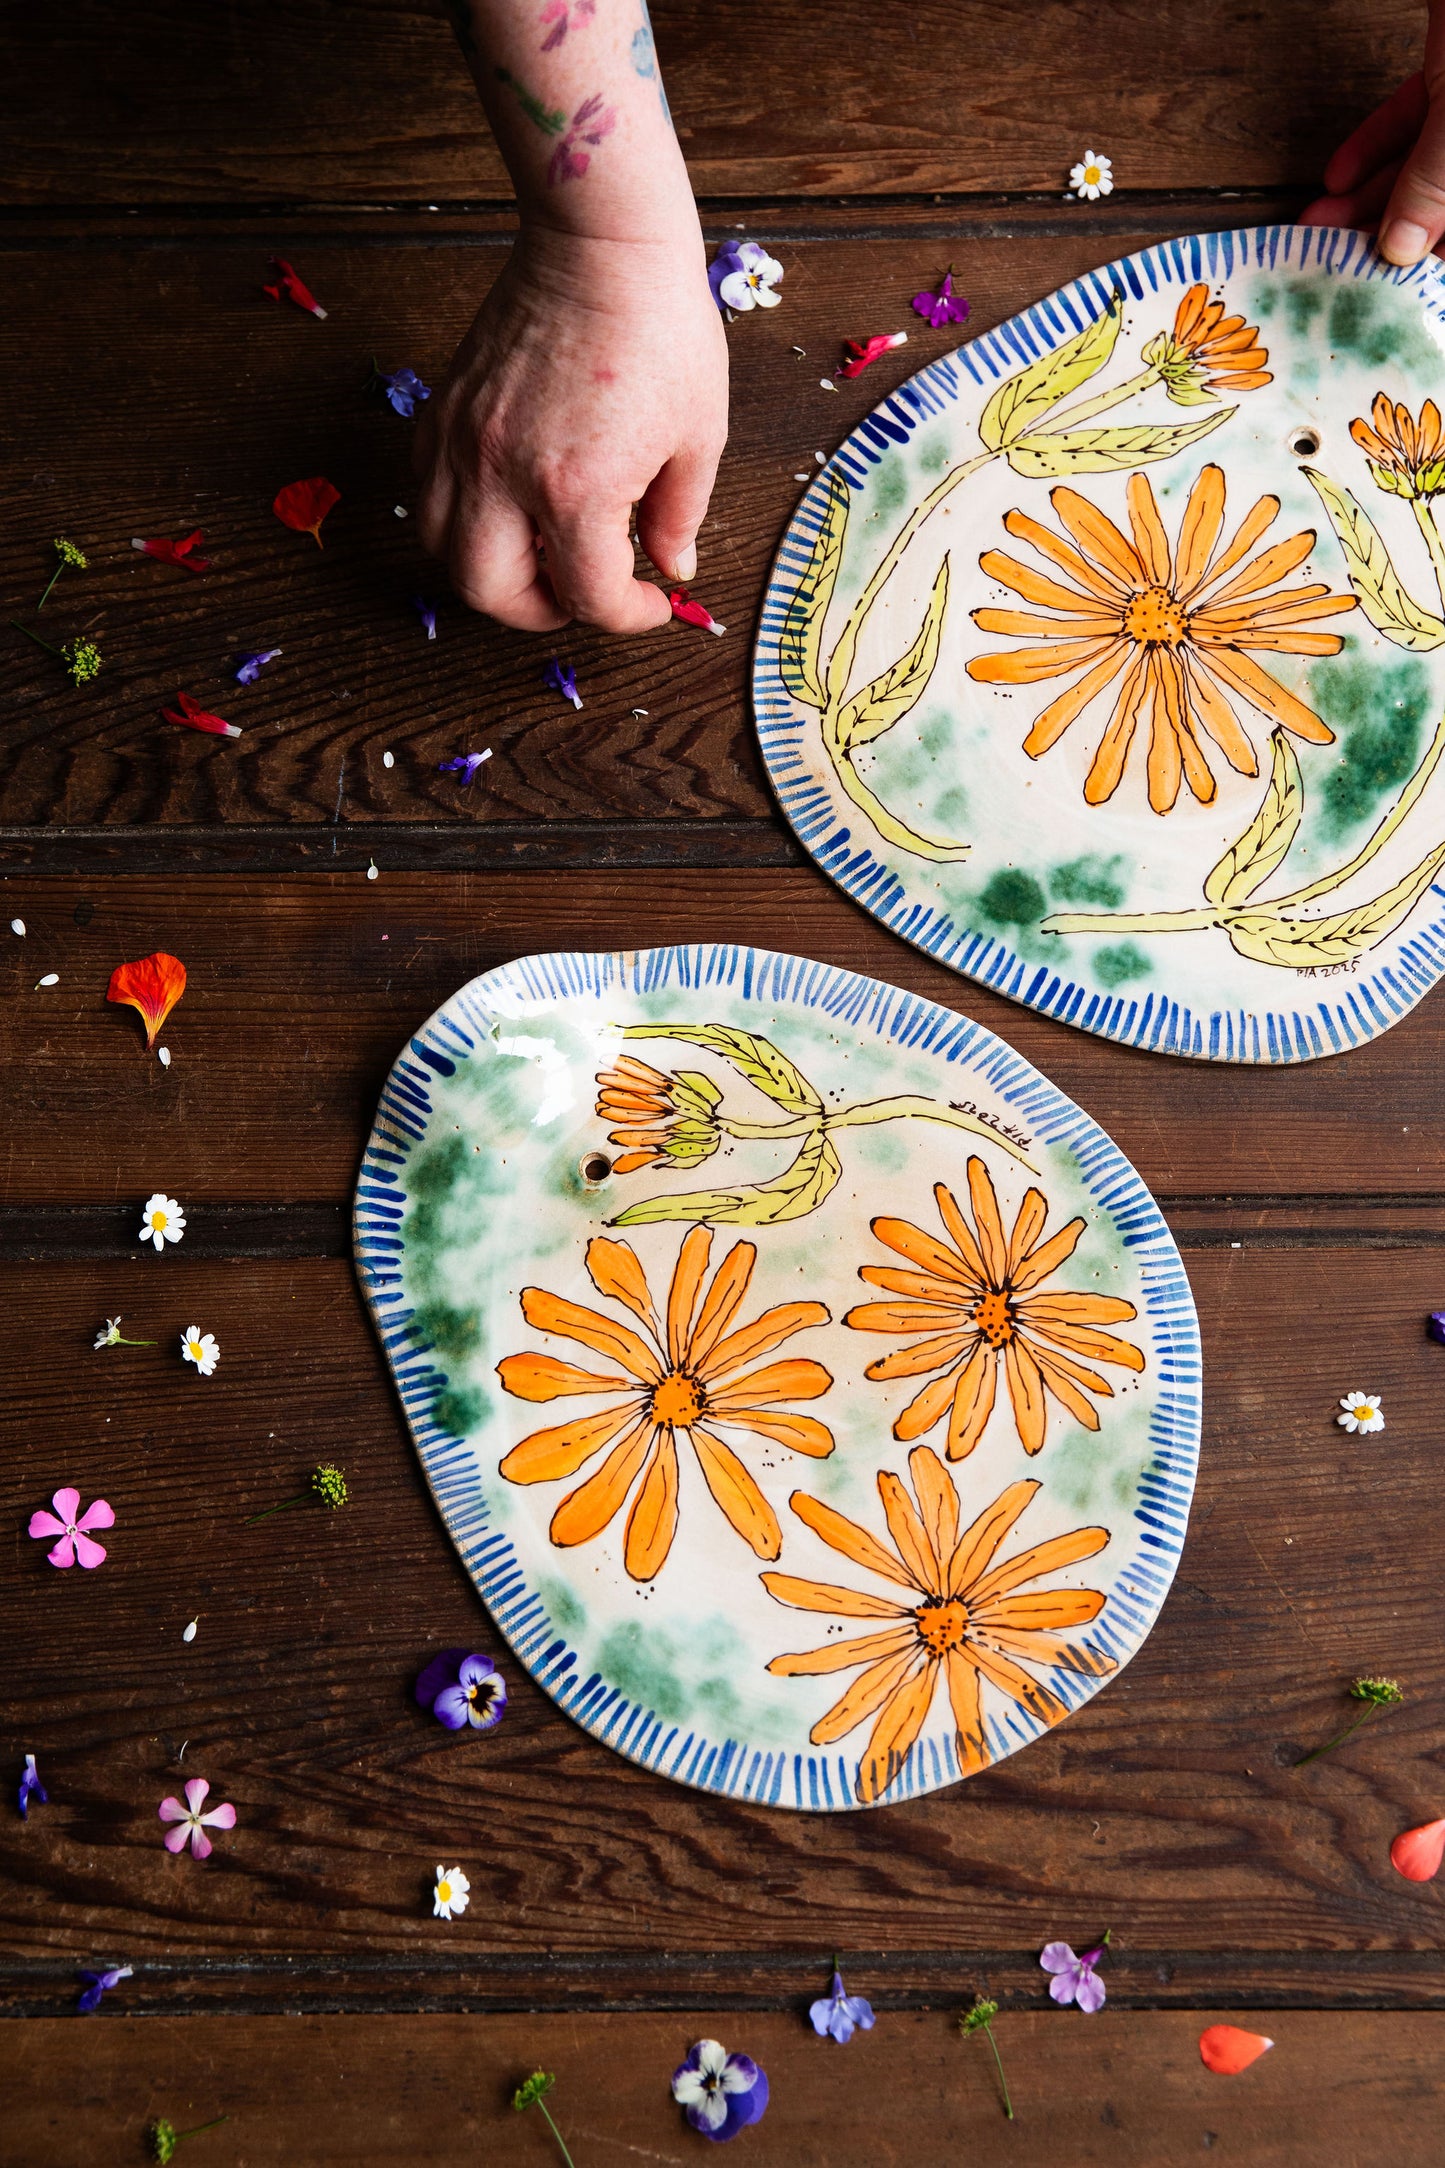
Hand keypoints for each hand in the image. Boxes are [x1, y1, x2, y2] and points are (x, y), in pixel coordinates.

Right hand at [413, 221, 728, 632]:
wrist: (600, 241)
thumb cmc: (658, 326)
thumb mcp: (697, 436)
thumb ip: (679, 516)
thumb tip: (672, 567)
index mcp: (576, 489)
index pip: (589, 597)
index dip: (628, 617)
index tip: (650, 604)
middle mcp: (503, 474)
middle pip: (489, 593)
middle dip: (539, 612)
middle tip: (578, 596)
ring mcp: (463, 441)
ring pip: (440, 549)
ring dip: (488, 571)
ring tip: (536, 558)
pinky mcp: (444, 410)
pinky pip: (426, 491)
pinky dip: (458, 518)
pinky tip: (503, 505)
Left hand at [1302, 29, 1444, 264]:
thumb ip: (1431, 181)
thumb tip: (1400, 248)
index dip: (1420, 267)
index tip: (1371, 292)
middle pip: (1429, 205)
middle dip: (1376, 232)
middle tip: (1327, 261)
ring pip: (1412, 167)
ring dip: (1360, 196)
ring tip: (1313, 225)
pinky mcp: (1443, 74)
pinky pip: (1406, 123)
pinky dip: (1370, 148)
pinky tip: (1334, 178)